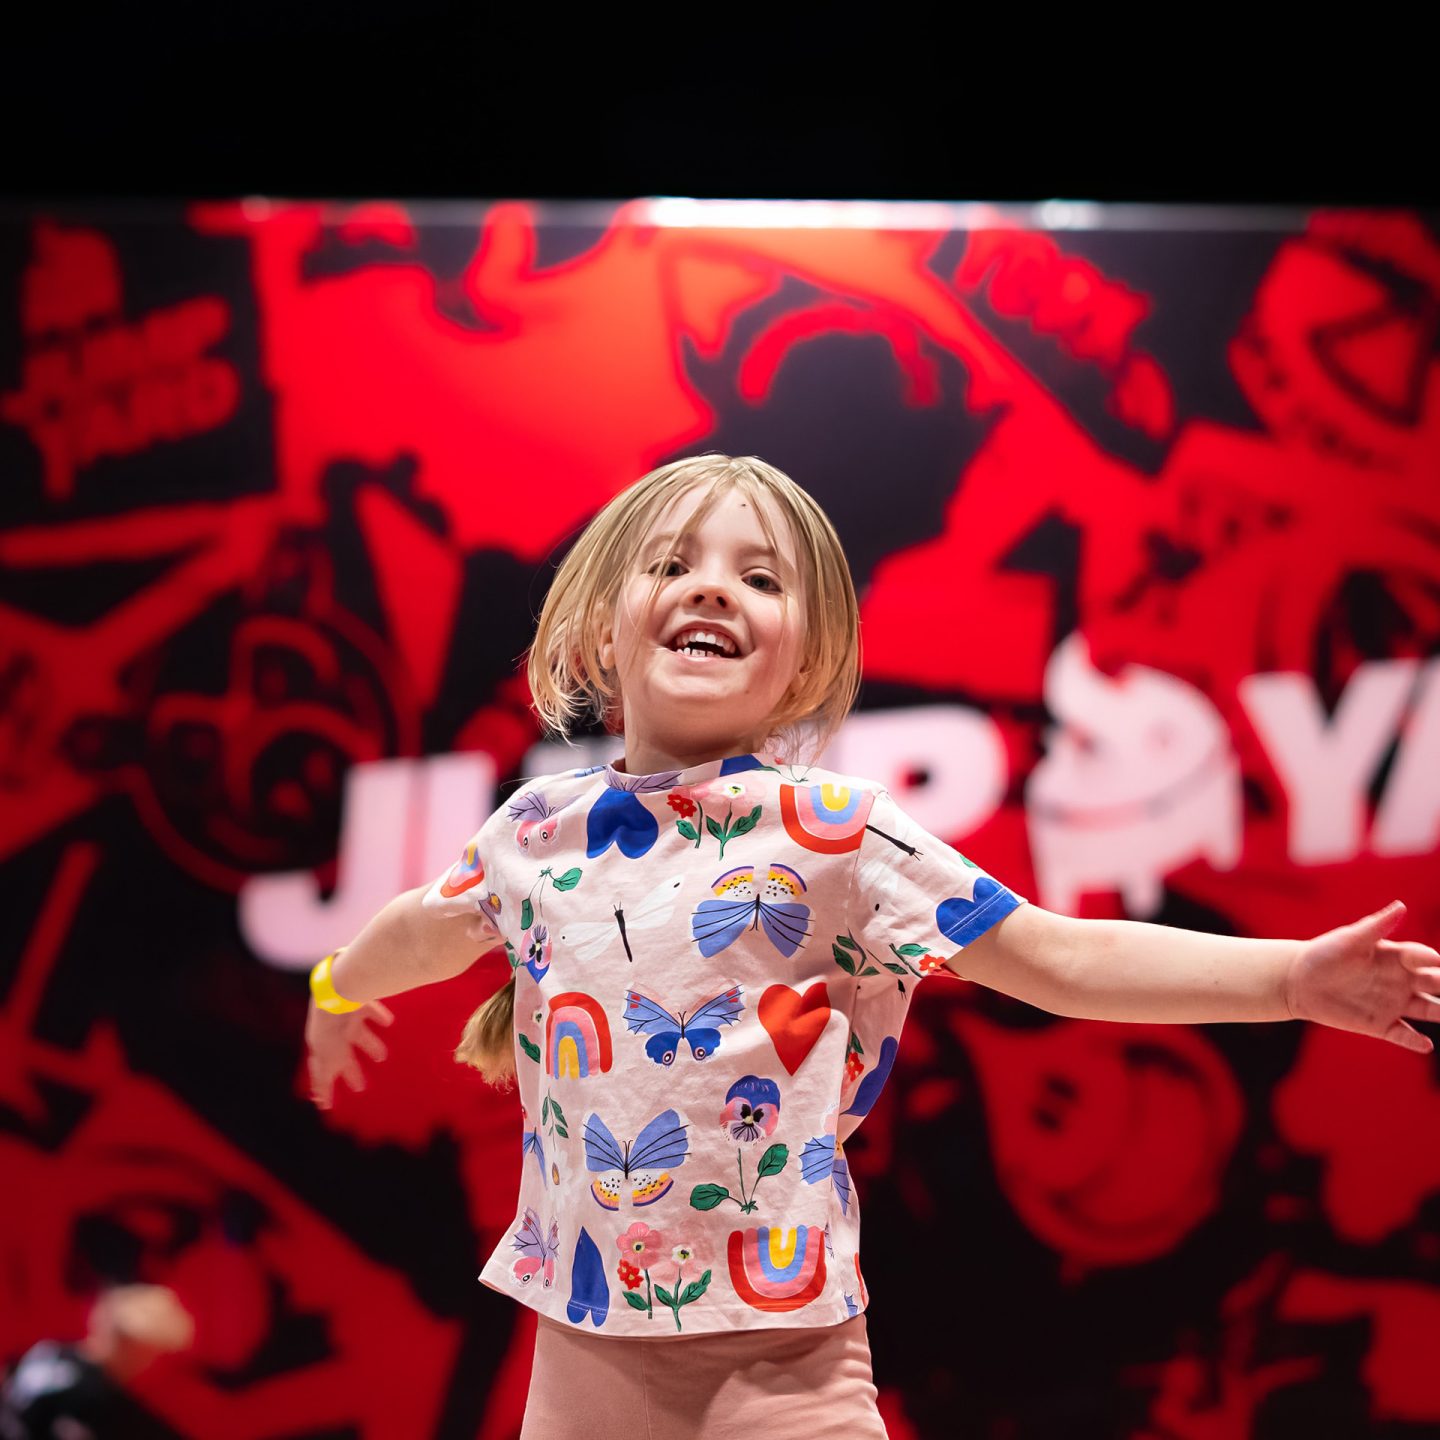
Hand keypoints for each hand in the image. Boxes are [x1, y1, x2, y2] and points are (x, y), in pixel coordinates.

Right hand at [305, 996, 394, 1109]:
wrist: (339, 991)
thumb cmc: (332, 1027)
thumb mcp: (326, 1058)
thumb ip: (323, 1079)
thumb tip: (320, 1102)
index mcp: (320, 1045)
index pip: (320, 1069)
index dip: (323, 1085)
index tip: (327, 1101)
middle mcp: (331, 1030)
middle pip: (341, 1054)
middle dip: (350, 1070)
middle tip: (359, 1087)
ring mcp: (344, 1015)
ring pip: (357, 1034)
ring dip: (368, 1045)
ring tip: (382, 1057)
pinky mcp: (358, 1000)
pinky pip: (369, 1010)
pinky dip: (378, 1017)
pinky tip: (389, 1022)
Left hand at [1286, 901, 1439, 1053]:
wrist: (1298, 981)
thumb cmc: (1324, 954)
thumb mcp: (1349, 939)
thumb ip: (1376, 926)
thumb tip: (1401, 906)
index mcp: (1395, 957)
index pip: (1422, 957)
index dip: (1431, 959)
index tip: (1436, 961)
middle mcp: (1400, 980)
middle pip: (1433, 984)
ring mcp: (1393, 1003)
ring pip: (1427, 1010)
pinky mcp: (1380, 1024)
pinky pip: (1404, 1035)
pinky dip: (1414, 1042)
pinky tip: (1425, 1045)